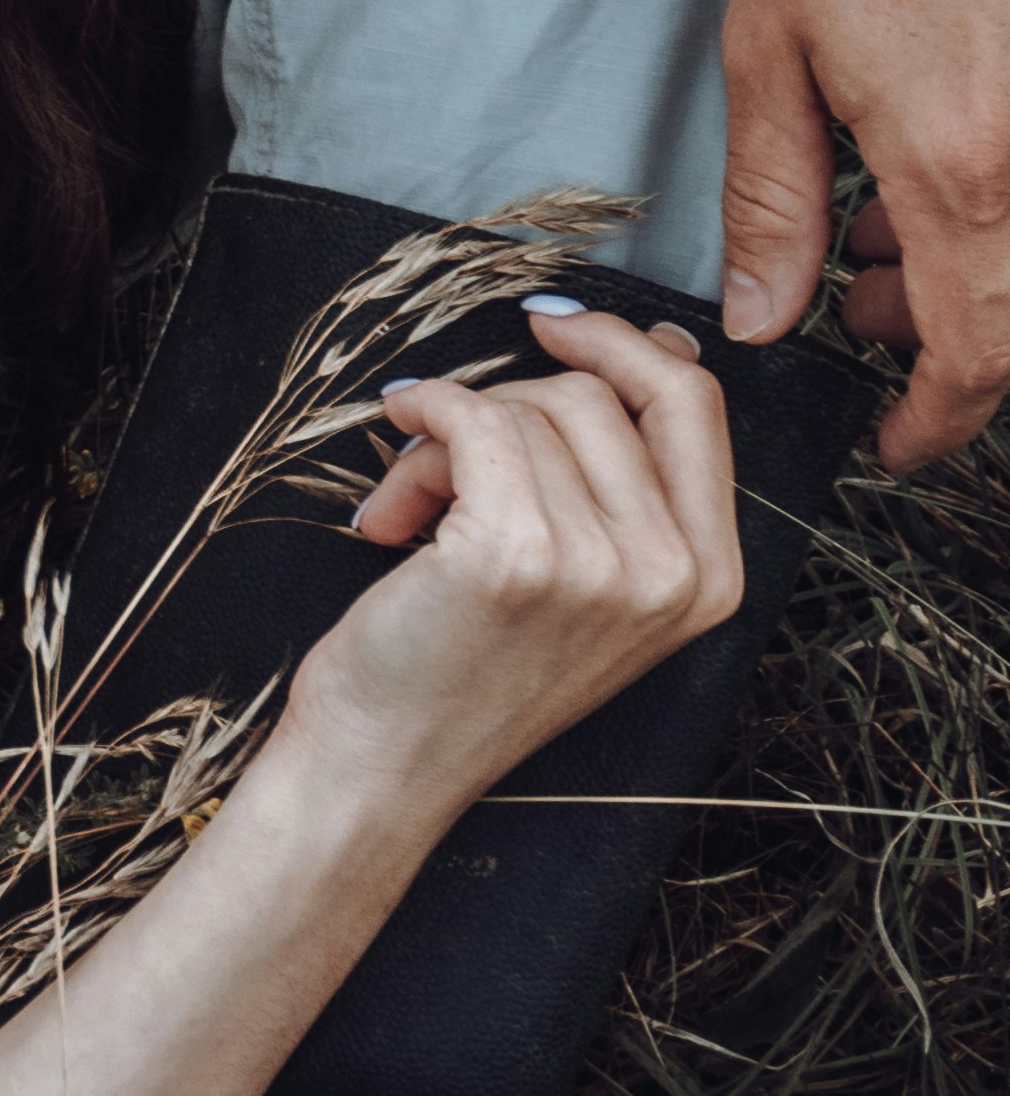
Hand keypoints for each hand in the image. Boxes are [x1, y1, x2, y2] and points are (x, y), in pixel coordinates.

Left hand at [305, 301, 740, 806]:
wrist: (386, 767)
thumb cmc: (470, 669)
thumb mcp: (592, 582)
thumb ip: (628, 479)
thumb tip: (658, 343)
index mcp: (708, 578)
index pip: (695, 406)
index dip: (620, 345)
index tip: (550, 328)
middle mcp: (671, 575)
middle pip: (597, 396)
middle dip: (507, 405)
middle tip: (449, 460)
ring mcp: (600, 566)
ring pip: (525, 410)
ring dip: (445, 439)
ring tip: (413, 510)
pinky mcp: (517, 554)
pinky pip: (471, 418)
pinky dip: (421, 416)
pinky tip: (393, 467)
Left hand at [717, 0, 1009, 464]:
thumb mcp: (770, 58)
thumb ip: (773, 205)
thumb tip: (765, 319)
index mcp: (960, 161)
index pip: (977, 350)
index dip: (938, 417)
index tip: (899, 440)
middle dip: (939, 342)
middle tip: (852, 304)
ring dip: (960, 266)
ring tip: (869, 227)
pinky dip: (983, 202)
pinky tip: (919, 167)